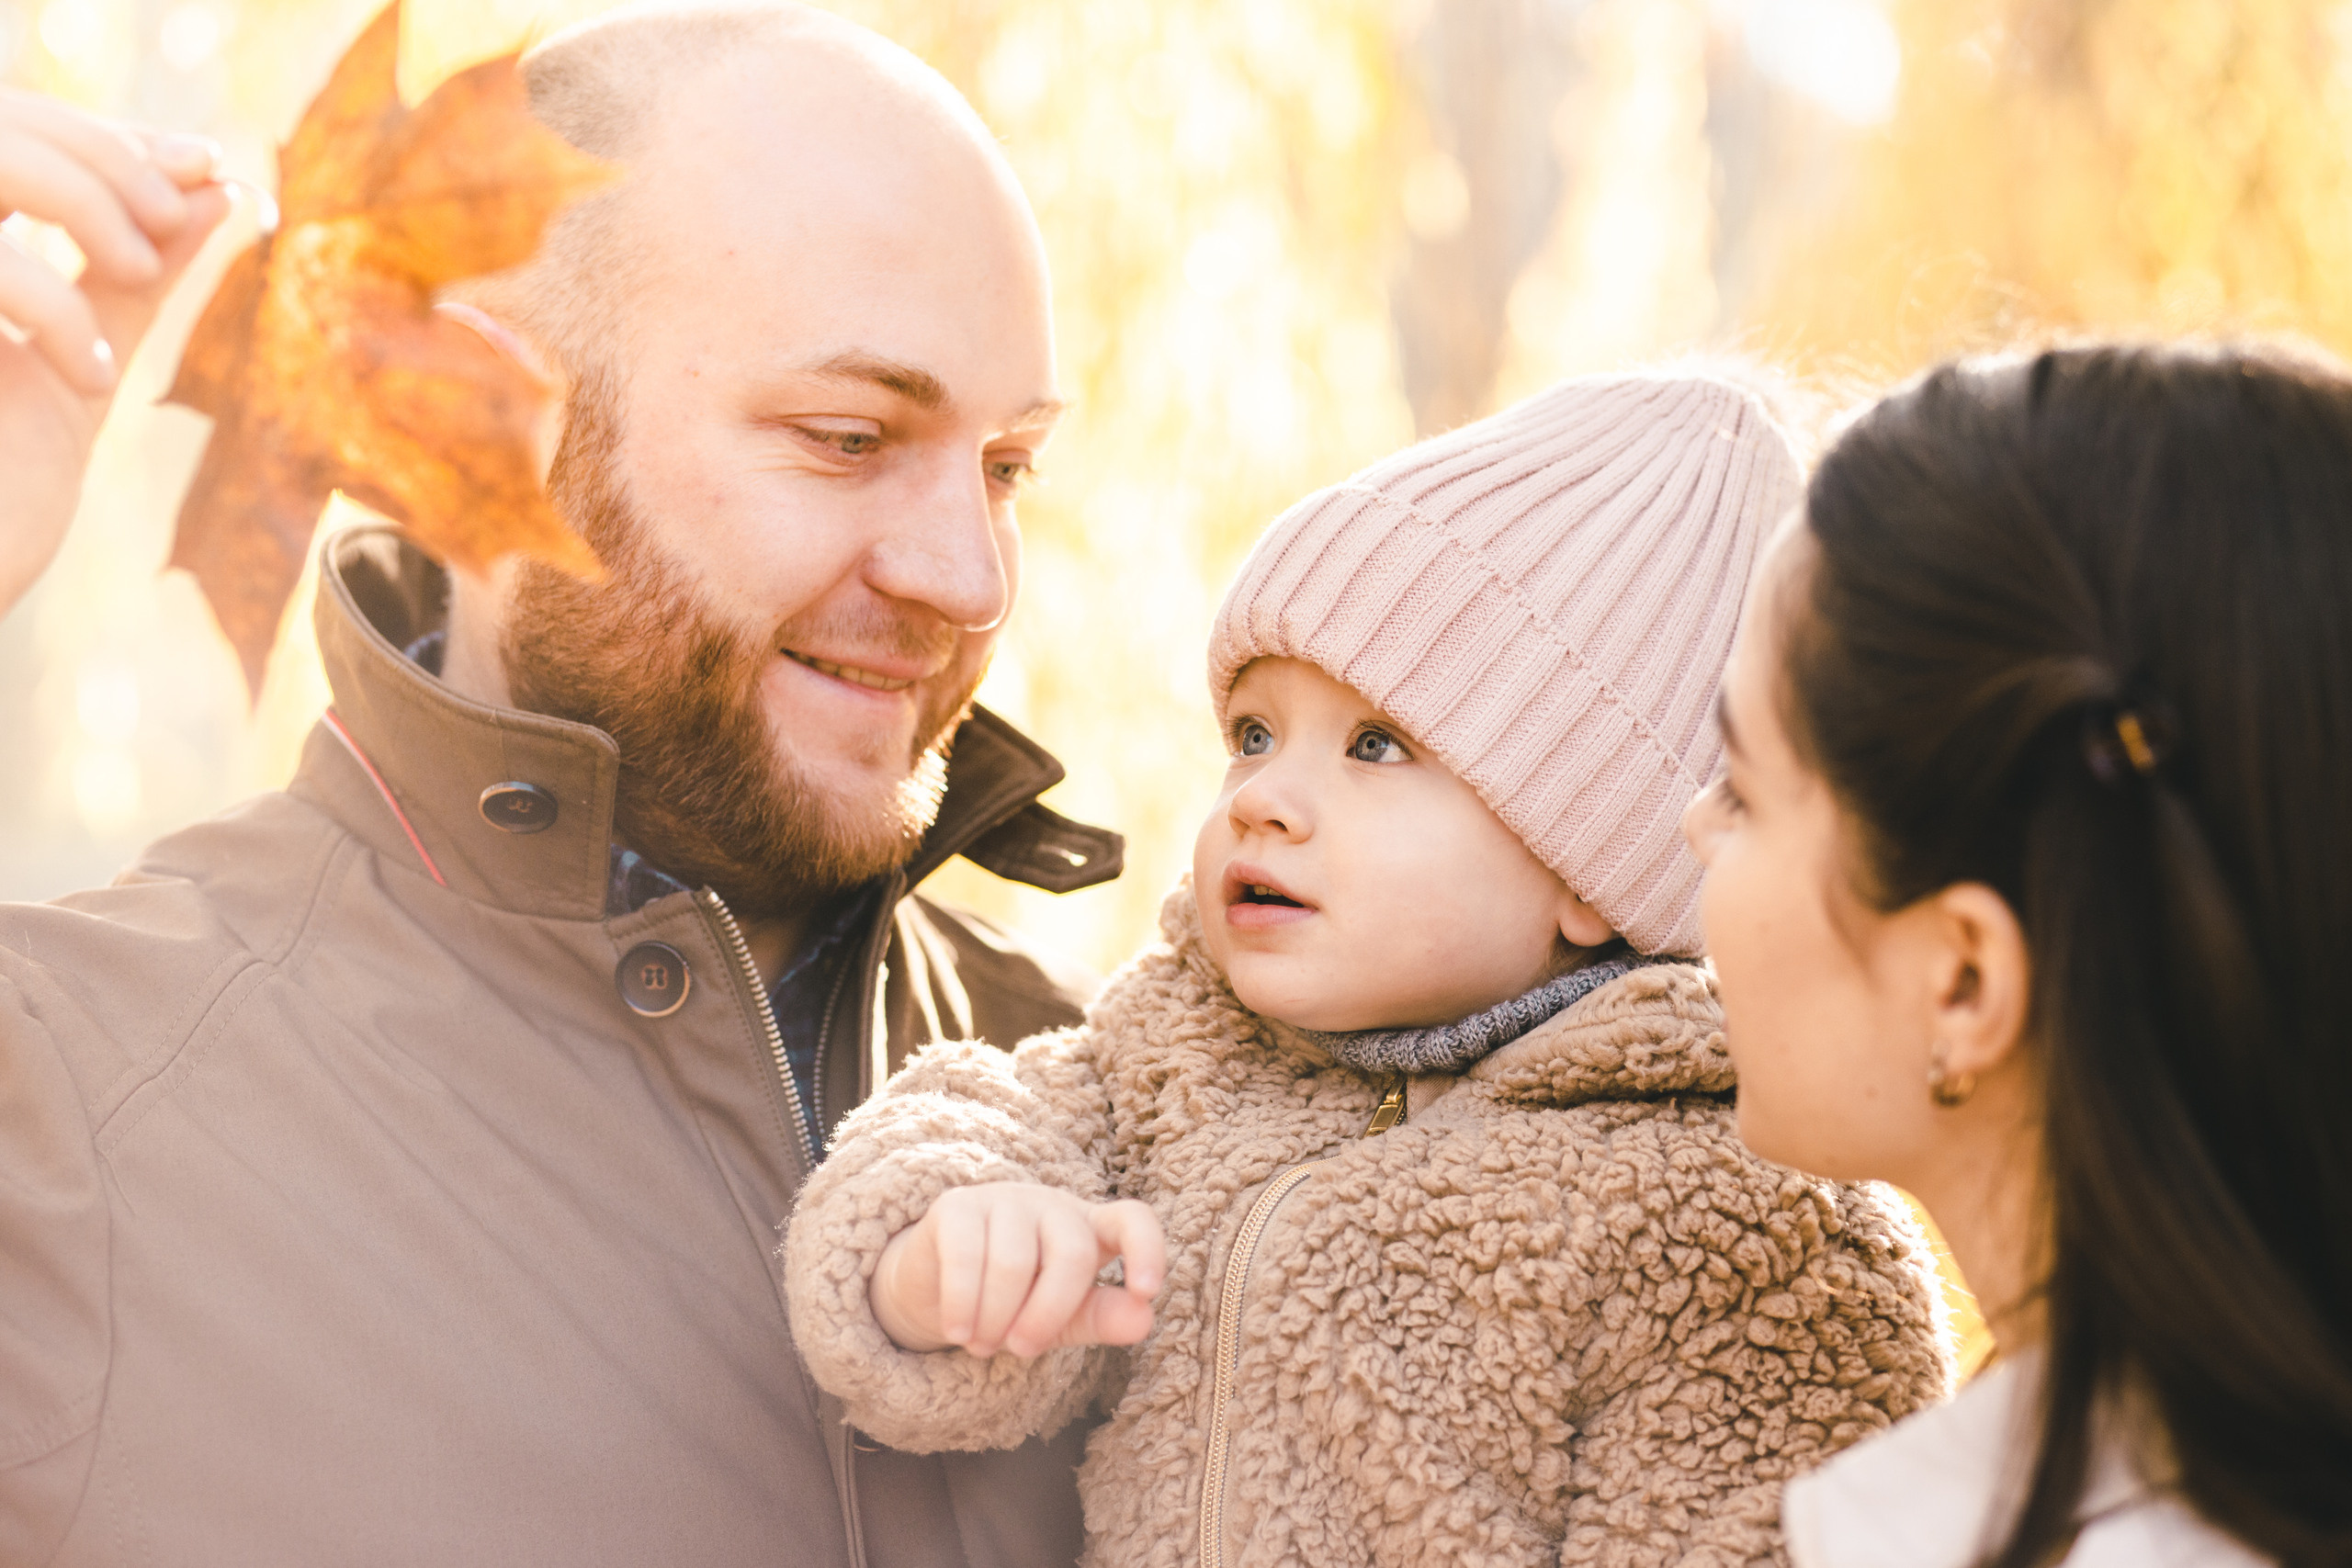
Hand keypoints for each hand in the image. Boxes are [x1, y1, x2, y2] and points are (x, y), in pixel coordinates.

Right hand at [1, 89, 232, 616]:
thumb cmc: (1, 496)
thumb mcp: (77, 372)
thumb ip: (133, 286)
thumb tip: (214, 191)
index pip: (18, 134)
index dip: (108, 140)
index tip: (207, 162)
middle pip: (3, 128)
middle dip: (105, 157)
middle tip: (186, 206)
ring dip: (81, 201)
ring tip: (137, 274)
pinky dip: (52, 307)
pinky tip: (90, 374)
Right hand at [869, 1183, 1165, 1358]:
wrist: (939, 1291)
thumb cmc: (1015, 1304)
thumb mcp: (1064, 1318)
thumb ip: (1102, 1317)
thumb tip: (1144, 1320)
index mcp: (1089, 1229)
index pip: (1133, 1220)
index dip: (1147, 1249)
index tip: (1146, 1292)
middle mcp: (1053, 1206)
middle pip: (1071, 1253)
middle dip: (1047, 1314)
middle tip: (1021, 1350)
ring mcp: (1004, 1199)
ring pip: (1013, 1261)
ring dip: (996, 1318)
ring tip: (982, 1345)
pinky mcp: (957, 1205)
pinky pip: (965, 1256)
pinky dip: (963, 1303)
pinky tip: (957, 1332)